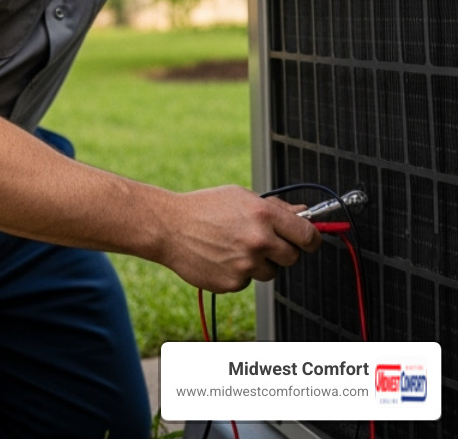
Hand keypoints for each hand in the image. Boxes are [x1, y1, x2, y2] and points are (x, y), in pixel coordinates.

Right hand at [159, 186, 321, 292]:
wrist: (167, 227)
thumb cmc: (202, 208)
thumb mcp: (239, 196)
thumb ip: (275, 208)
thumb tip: (304, 214)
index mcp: (264, 215)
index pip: (308, 235)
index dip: (311, 239)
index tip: (307, 240)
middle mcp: (259, 240)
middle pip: (293, 257)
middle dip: (282, 251)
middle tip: (262, 242)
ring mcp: (247, 264)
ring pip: (270, 271)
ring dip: (259, 263)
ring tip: (232, 247)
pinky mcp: (234, 282)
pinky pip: (248, 280)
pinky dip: (238, 272)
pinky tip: (219, 257)